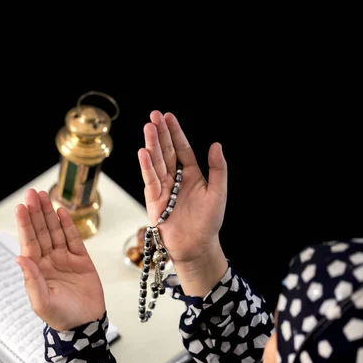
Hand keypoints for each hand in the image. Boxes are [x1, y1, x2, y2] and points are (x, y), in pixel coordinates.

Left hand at [15, 189, 105, 330]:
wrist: (86, 325)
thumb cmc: (61, 317)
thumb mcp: (42, 302)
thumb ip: (32, 280)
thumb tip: (19, 257)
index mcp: (36, 269)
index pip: (29, 242)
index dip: (25, 224)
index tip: (21, 207)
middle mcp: (48, 261)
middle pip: (41, 232)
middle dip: (36, 212)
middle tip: (32, 193)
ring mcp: (64, 259)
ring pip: (55, 231)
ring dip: (49, 214)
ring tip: (44, 196)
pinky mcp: (81, 261)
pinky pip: (73, 239)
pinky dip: (67, 225)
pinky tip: (61, 212)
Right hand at [138, 111, 227, 295]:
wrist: (197, 247)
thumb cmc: (209, 222)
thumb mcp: (218, 192)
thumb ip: (218, 169)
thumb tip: (216, 144)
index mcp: (191, 175)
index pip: (181, 149)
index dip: (175, 132)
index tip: (168, 116)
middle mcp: (175, 179)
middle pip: (166, 152)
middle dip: (160, 134)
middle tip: (153, 115)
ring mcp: (163, 189)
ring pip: (156, 163)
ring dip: (152, 145)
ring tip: (148, 127)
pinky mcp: (154, 202)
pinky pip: (150, 181)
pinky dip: (147, 167)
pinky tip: (143, 152)